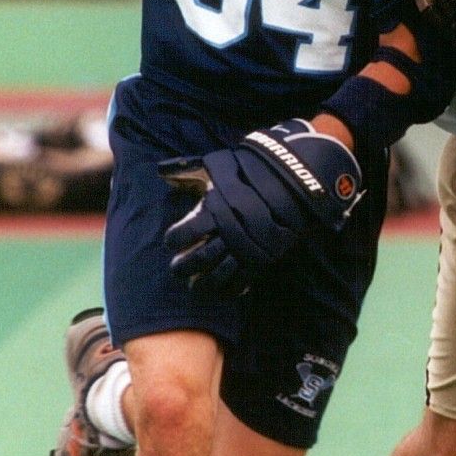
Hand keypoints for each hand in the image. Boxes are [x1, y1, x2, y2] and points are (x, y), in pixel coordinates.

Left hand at [159, 119, 364, 291]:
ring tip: (195, 285)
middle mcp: (229, 230)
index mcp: (214, 209)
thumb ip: (190, 172)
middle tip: (177, 269)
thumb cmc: (251, 171)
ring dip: (204, 282)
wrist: (293, 180)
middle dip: (184, 267)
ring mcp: (247, 246)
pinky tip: (222, 289)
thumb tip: (163, 172)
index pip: (184, 234)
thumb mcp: (219, 166)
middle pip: (198, 259)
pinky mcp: (264, 257)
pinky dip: (230, 288)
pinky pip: (243, 281)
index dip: (175, 240)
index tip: (172, 242)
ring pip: (218, 275)